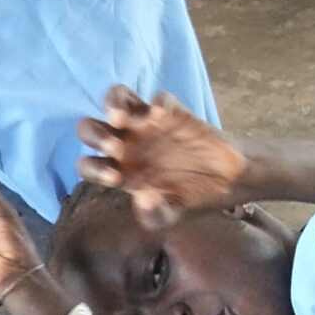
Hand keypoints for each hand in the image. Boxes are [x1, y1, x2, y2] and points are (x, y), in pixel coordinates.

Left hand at [76, 87, 246, 225]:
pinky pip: (160, 98)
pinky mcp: (173, 112)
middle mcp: (125, 143)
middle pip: (90, 130)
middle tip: (115, 148)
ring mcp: (146, 124)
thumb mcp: (171, 214)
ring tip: (121, 118)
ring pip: (116, 100)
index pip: (88, 165)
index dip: (94, 170)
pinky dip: (159, 102)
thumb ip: (155, 215)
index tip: (116, 178)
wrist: (226, 181)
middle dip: (95, 136)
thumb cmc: (189, 196)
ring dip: (113, 105)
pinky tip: (163, 114)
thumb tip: (145, 200)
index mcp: (117, 169)